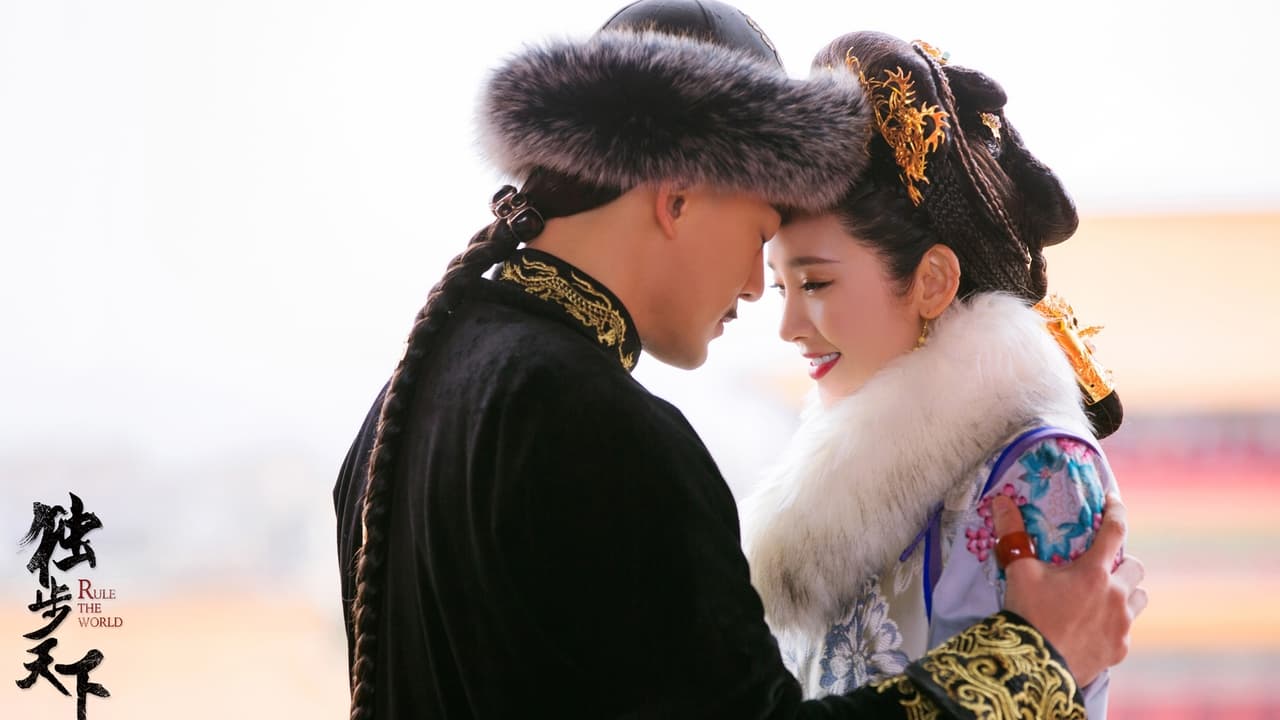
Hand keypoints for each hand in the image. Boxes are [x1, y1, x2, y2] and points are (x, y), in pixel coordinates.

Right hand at [994, 492, 1146, 685]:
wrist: (1035, 667)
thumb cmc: (1028, 614)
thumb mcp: (1018, 571)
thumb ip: (1013, 534)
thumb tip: (1001, 500)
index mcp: (1095, 572)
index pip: (1115, 530)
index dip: (1116, 510)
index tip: (1113, 501)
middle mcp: (1116, 595)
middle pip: (1135, 567)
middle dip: (1122, 563)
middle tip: (1101, 566)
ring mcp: (1122, 624)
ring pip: (1139, 598)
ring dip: (1126, 592)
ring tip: (1104, 596)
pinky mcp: (1120, 649)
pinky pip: (1126, 629)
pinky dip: (1114, 623)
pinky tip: (1093, 627)